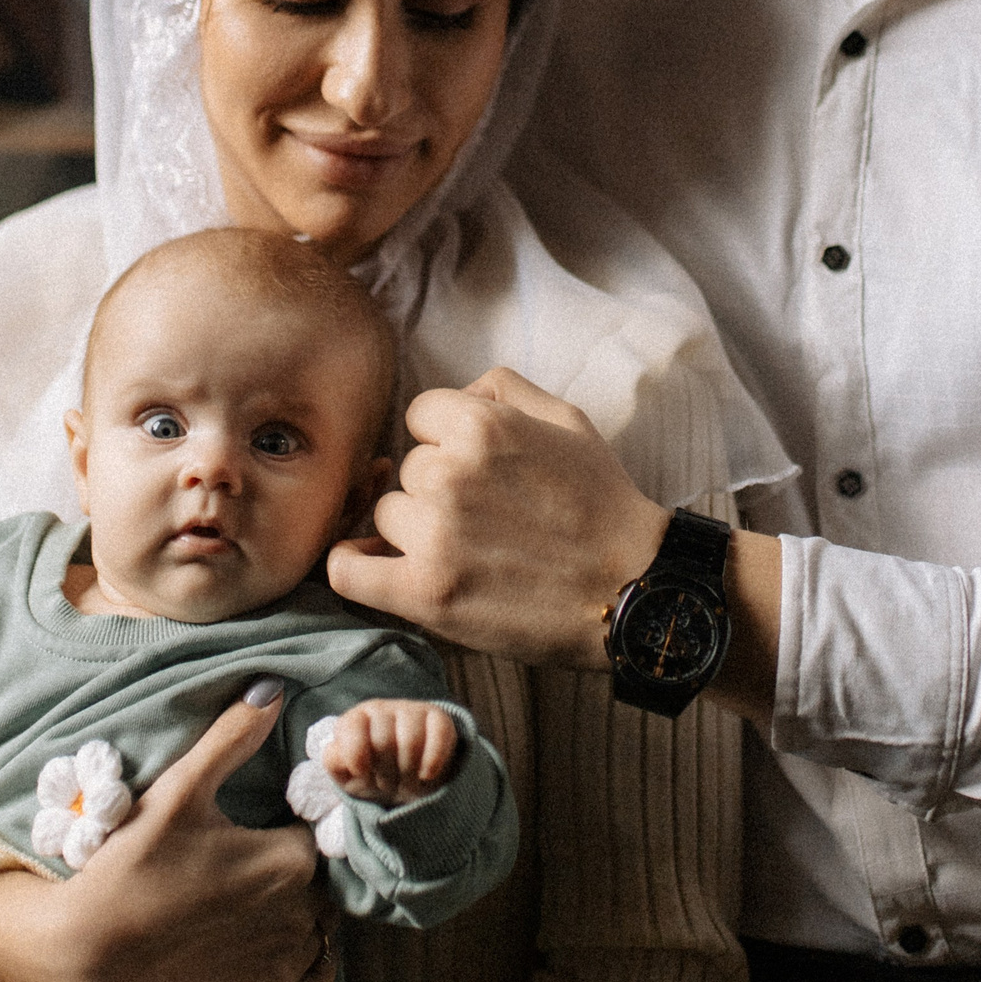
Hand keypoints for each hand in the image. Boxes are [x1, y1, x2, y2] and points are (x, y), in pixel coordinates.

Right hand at [0, 681, 336, 981]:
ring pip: (318, 933)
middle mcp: (302, 915)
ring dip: (298, 920)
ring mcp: (284, 967)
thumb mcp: (181, 789)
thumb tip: (273, 686)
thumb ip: (233, 736)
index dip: (285, 833)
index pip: (314, 838)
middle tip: (238, 873)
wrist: (87, 946)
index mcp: (291, 859)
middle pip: (319, 886)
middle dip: (290, 877)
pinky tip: (273, 951)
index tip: (253, 834)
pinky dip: (306, 969)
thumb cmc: (133, 862)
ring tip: (245, 910)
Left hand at [321, 700, 457, 803]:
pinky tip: (426, 775)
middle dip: (385, 772)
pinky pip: (439, 735)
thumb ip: (334, 761)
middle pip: (383, 741)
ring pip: (410, 740)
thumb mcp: (346, 775)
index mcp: (355, 719)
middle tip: (387, 782)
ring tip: (405, 779)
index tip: (361, 772)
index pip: (351, 729)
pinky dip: (432, 762)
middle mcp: (382, 709)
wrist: (405, 782)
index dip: (355, 755)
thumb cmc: (371, 775)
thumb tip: (339, 751)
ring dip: (408, 771)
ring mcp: (412, 711)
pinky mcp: (439, 719)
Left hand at [327, 367, 671, 668]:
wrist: (631, 590)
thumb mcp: (566, 419)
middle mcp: (450, 474)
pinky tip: (375, 567)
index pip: (419, 416)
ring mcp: (434, 535)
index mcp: (480, 424)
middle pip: (405, 469)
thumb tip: (456, 394)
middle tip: (485, 518)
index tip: (475, 470)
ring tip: (465, 550)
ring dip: (413, 532)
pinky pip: (348, 572)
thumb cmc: (602, 505)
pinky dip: (353, 568)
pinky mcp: (425, 593)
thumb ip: (501, 388)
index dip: (445, 442)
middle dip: (436, 489)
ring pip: (385, 516)